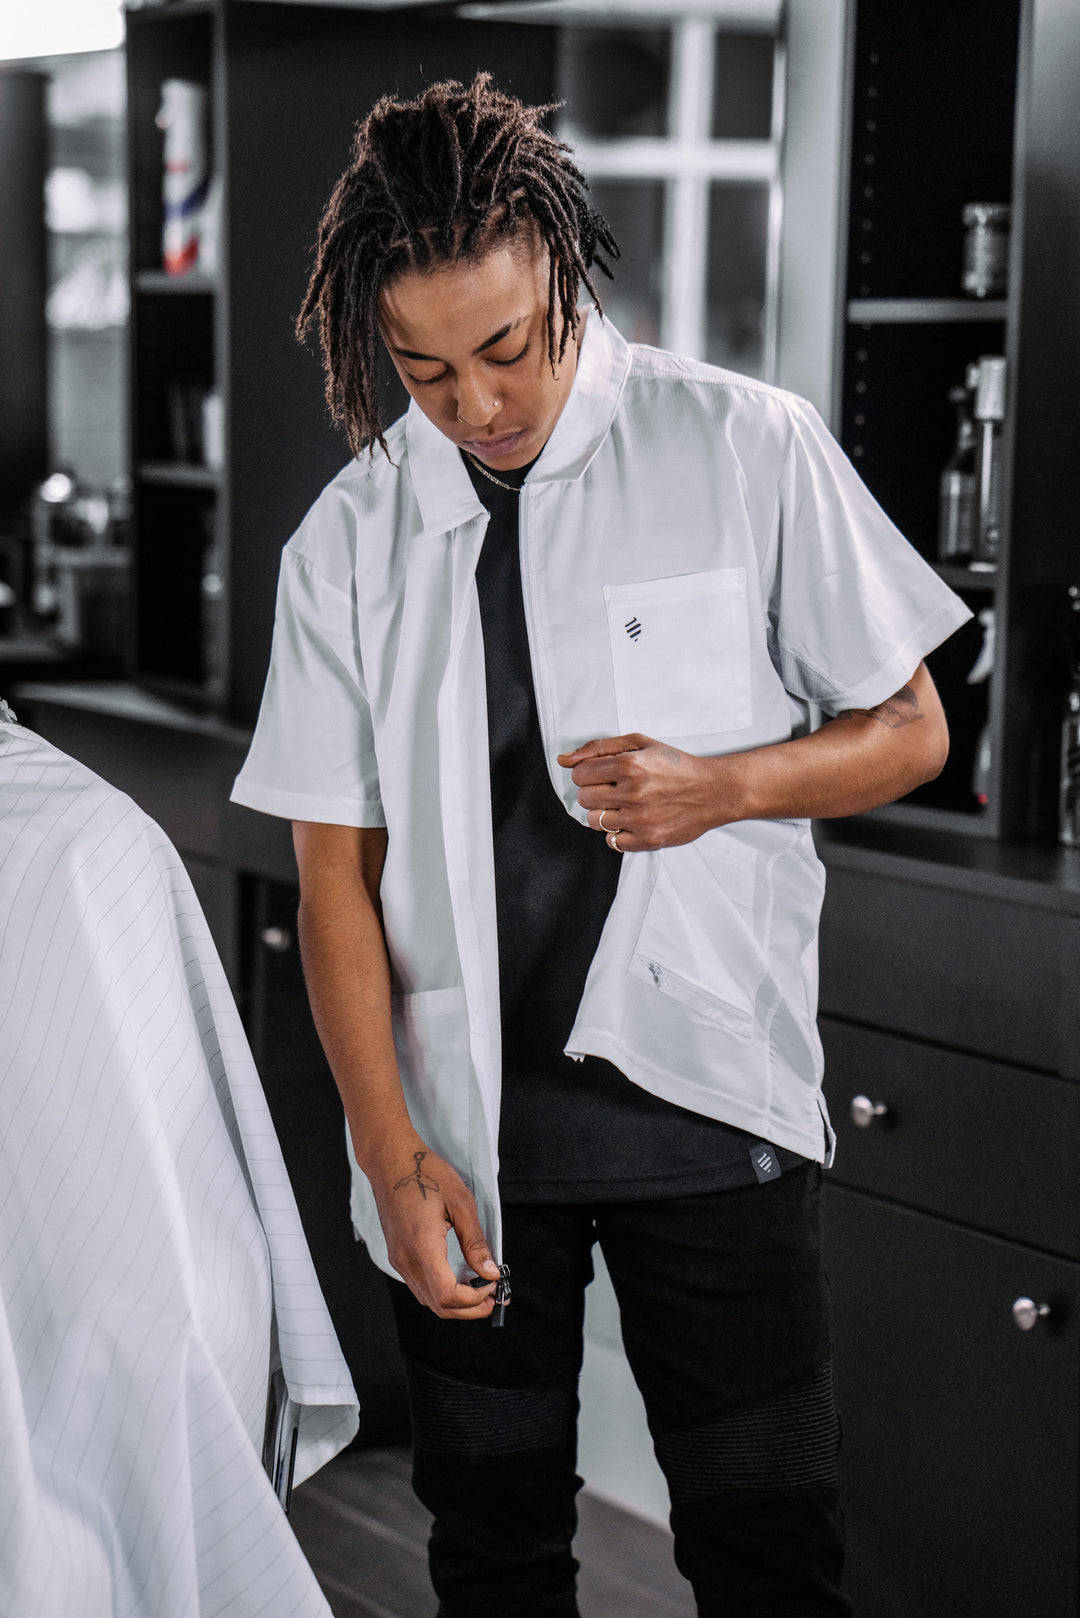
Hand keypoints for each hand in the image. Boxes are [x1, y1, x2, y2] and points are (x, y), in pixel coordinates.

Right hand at [368, 1137, 500, 1318]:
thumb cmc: (425, 1173)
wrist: (390, 1160)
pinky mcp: (397, 1255)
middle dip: (468, 1309)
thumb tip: (489, 1272)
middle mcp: (406, 1259)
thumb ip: (475, 1241)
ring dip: (454, 1303)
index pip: (447, 1295)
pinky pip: (419, 1286)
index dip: (473, 1300)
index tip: (492, 1289)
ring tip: (479, 1290)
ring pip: (426, 1299)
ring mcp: (398, 1259)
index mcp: (423, 1245)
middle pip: (437, 1305)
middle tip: (492, 1298)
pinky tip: (458, 1279)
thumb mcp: (461, 1201)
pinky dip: (440, 1291)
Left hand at [557, 733, 745, 851]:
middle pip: (584, 798)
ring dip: (604, 814)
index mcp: (629, 764)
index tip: (602, 775)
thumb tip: (563, 760)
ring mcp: (640, 818)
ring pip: (594, 821)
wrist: (714, 790)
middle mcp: (633, 792)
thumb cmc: (677, 765)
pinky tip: (633, 821)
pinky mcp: (649, 839)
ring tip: (625, 805)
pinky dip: (619, 833)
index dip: (588, 774)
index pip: (580, 774)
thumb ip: (598, 748)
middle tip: (615, 790)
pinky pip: (612, 842)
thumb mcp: (640, 744)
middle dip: (595, 793)